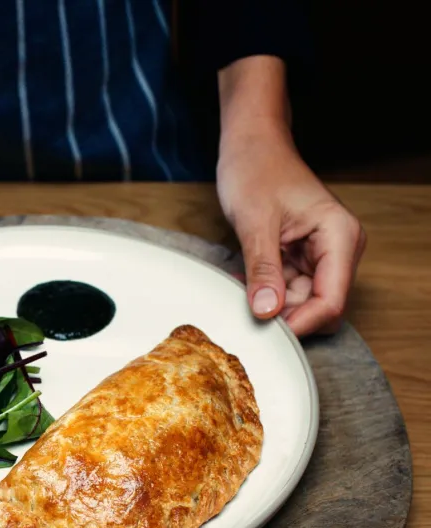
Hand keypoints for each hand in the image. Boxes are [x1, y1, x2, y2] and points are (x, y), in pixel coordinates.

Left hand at [217, 122, 365, 335]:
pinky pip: (285, 291)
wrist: (250, 146)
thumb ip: (262, 269)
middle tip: (245, 308)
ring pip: (300, 304)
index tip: (267, 332)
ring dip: (269, 304)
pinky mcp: (300, 259)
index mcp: (339, 236)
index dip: (301, 323)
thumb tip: (267, 312)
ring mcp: (319, 256)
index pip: (333, 302)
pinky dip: (263, 293)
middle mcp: (336, 249)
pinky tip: (241, 279)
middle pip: (319, 308)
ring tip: (239, 284)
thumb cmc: (257, 169)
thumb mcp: (255, 222)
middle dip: (283, 315)